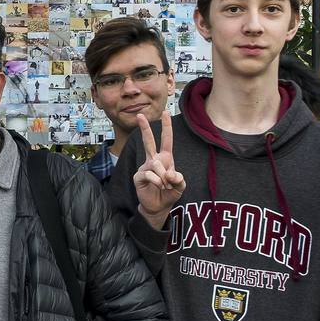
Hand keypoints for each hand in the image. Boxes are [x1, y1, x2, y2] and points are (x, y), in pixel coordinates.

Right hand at [132, 114, 185, 228]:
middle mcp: (153, 160)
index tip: (165, 112)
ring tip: (166, 186)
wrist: (158, 207)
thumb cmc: (169, 194)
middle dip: (145, 128)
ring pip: (155, 164)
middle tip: (139, 115)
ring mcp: (145, 167)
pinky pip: (149, 174)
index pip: (166, 140)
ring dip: (164, 176)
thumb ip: (179, 179)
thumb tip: (170, 174)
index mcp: (165, 158)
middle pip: (149, 141)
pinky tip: (159, 186)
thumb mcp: (180, 186)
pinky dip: (158, 181)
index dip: (166, 127)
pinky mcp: (138, 176)